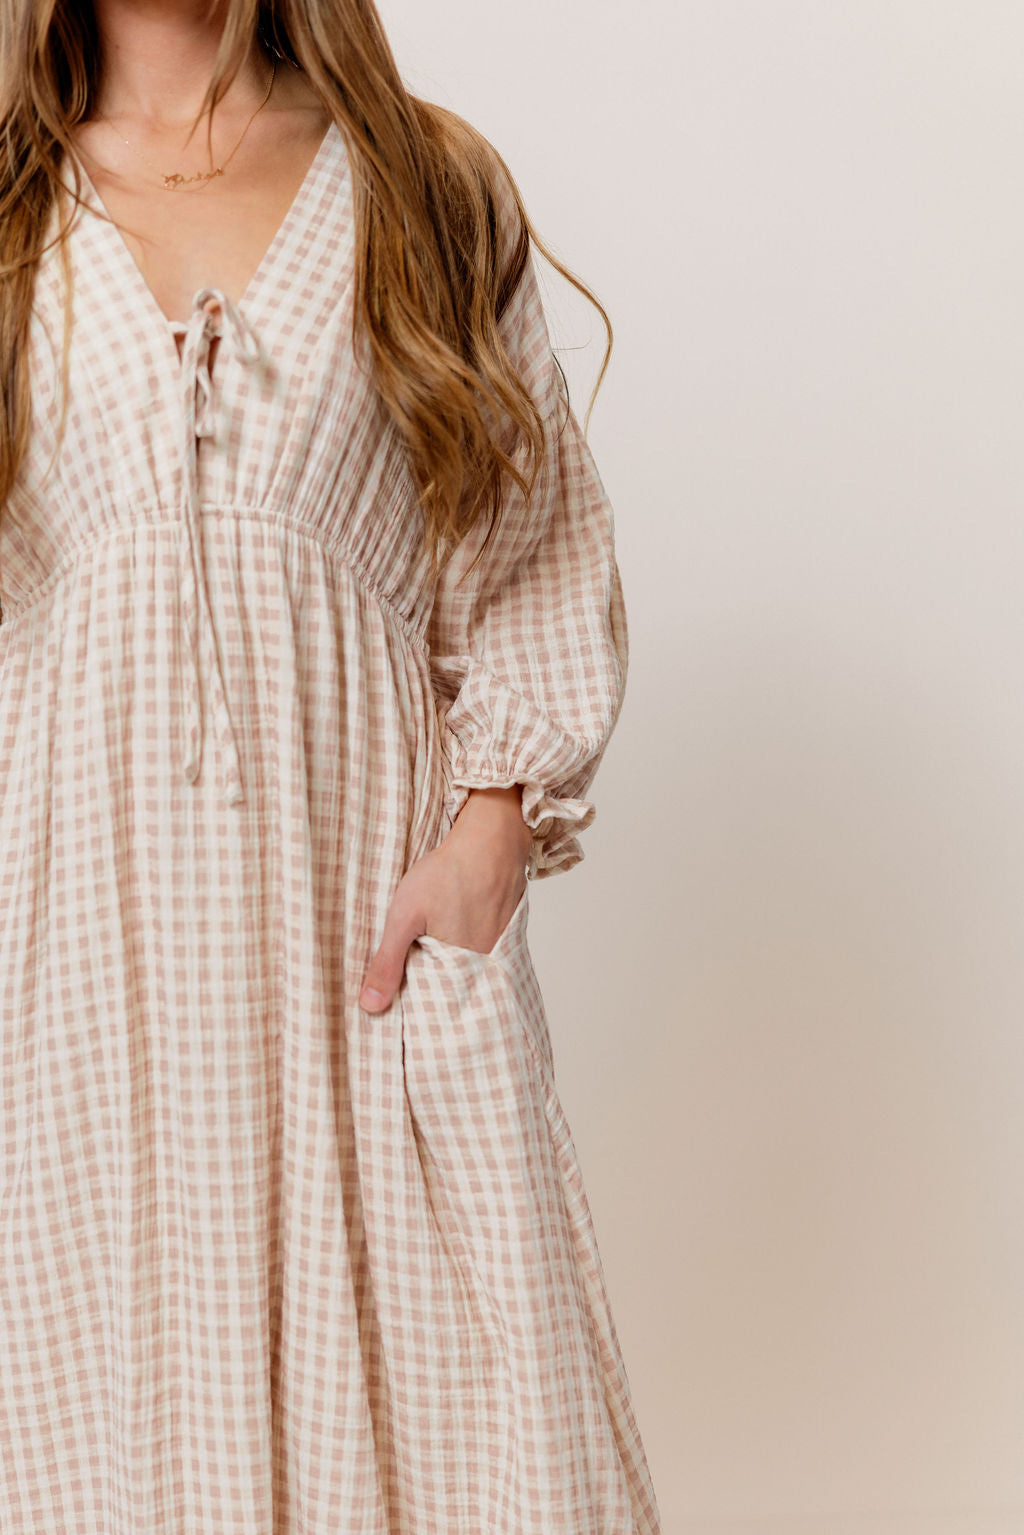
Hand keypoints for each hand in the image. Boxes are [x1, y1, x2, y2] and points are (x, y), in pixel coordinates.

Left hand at [358, 786, 533, 1013]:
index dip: (417, 1003)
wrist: (491, 839)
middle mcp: (485, 967)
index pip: (436, 1006)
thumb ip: (387, 962)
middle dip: (432, 985)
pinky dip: (466, 948)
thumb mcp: (405, 916)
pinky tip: (455, 928)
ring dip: (450, 966)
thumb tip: (370, 1006)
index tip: (401, 1001)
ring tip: (432, 948)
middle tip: (415, 968)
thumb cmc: (448, 873)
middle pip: (453, 989)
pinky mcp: (505, 931)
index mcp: (460, 971)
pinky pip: (482, 952)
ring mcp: (499, 949)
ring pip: (467, 970)